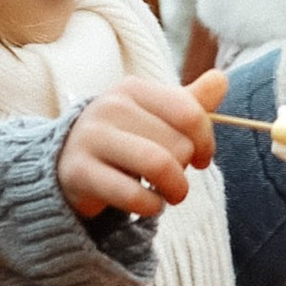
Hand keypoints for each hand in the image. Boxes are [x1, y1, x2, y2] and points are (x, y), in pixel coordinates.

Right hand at [60, 77, 217, 221]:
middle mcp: (110, 107)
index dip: (206, 142)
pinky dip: (151, 206)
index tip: (202, 158)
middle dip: (185, 169)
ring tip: (169, 194)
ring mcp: (91, 138)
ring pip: (159, 166)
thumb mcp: (155, 117)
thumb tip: (221, 79)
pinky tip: (148, 204)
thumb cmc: (123, 138)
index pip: (190, 114)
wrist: (65, 163)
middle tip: (173, 176)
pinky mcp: (79, 173)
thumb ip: (190, 103)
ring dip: (175, 189)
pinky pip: (133, 195)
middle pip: (178, 144)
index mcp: (133, 88)